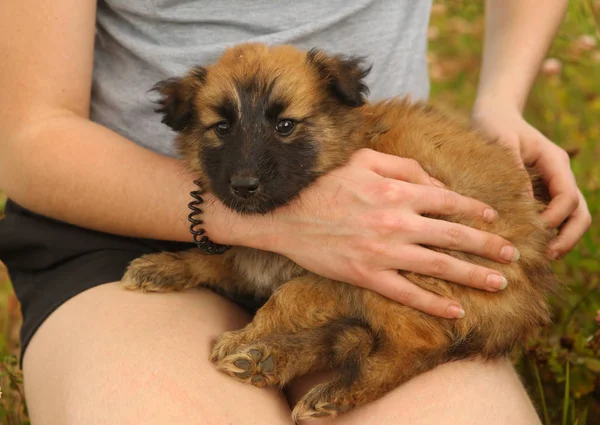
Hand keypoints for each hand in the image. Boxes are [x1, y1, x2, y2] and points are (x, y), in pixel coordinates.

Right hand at [209, 149, 519, 318]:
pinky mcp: (367, 275)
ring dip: (474, 276)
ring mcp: (383, 252)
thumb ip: (405, 165)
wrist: (285, 215)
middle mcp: (397, 222)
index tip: (494, 219)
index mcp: (397, 191)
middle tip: (513, 256)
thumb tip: (438, 184)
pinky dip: (434, 304)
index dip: (477, 211)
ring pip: (439, 267)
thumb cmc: (325, 183)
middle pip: (454, 236)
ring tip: (498, 283)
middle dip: (489, 247)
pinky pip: (407, 293)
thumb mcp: (364, 159)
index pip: (450, 201)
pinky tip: (455, 310)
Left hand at [471, 101, 591, 258]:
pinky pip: (556, 218)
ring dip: (563, 239)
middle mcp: (560, 175)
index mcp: (554, 161)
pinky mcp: (542, 193)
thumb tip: (523, 205)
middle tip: (548, 256)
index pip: (567, 196)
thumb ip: (513, 170)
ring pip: (572, 218)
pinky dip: (551, 234)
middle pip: (580, 212)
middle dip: (568, 236)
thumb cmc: (494, 125)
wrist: (494, 115)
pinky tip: (531, 248)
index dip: (554, 218)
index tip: (533, 231)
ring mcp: (554, 185)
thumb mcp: (500, 142)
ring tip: (543, 258)